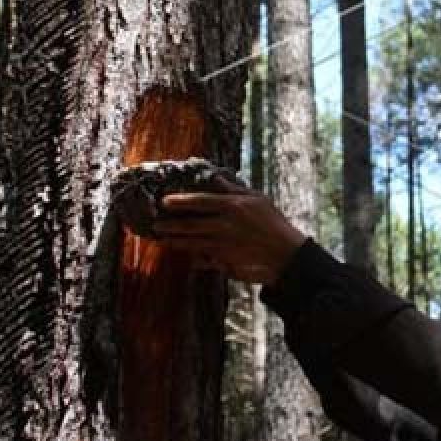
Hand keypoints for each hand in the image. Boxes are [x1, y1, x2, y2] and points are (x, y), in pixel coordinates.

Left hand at [123, 174, 306, 283]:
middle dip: (171, 225)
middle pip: (191, 225)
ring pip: (193, 244)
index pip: (200, 201)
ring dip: (177, 242)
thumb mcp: (257, 199)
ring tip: (164, 240)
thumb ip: (233, 189)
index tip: (164, 202)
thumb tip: (214, 178)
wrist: (286, 254)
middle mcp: (225, 226)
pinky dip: (195, 259)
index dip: (181, 202)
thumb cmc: (273, 222)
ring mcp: (223, 246)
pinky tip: (187, 257)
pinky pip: (204, 260)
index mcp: (232, 207)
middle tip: (154, 225)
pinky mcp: (225, 262)